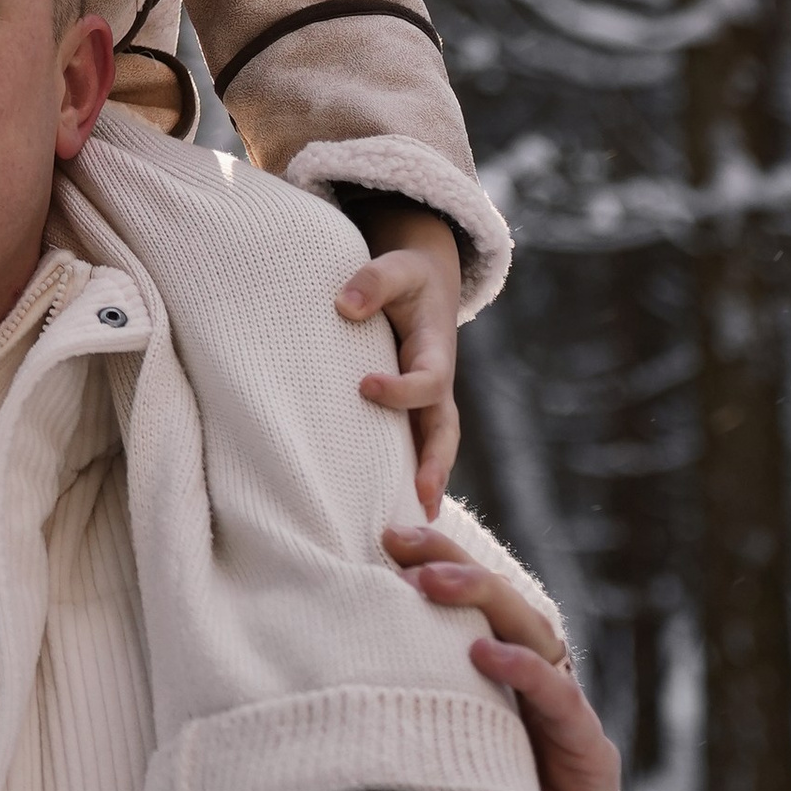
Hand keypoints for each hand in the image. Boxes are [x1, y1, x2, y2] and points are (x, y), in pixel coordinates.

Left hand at [336, 207, 462, 515]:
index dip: (402, 389)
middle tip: (419, 495)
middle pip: (445, 431)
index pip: (428, 381)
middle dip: (435, 464)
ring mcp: (428, 403)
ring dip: (426, 482)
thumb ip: (373, 281)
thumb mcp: (396, 267)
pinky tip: (388, 510)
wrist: (423, 282)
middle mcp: (437, 384)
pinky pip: (415, 447)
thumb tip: (344, 306)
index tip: (364, 385)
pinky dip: (408, 477)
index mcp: (436, 351)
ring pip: (434, 448)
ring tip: (411, 523)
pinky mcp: (412, 411)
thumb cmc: (406, 277)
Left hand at [385, 523, 678, 790]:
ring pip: (533, 635)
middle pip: (498, 607)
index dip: (428, 571)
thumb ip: (365, 761)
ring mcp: (563, 729)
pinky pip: (564, 704)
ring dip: (482, 600)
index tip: (373, 540)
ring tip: (430, 581)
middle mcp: (526, 701)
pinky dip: (528, 673)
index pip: (461, 614)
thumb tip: (261, 733)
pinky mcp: (590, 766)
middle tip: (397, 537)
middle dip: (451, 564)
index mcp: (483, 699)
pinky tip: (486, 655)